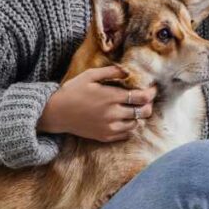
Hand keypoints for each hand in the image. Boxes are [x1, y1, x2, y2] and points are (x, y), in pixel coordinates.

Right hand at [37, 65, 157, 142]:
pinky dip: (130, 128)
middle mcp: (113, 114)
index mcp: (111, 97)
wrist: (56, 113)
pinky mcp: (105, 137)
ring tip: (135, 109)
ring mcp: (109, 127)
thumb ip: (111, 72)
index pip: (141, 97)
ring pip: (136, 124)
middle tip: (146, 100)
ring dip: (139, 116)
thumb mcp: (89, 75)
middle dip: (148, 105)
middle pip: (143, 112)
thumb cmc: (72, 91)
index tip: (151, 89)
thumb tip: (128, 72)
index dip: (150, 93)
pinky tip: (126, 120)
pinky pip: (126, 135)